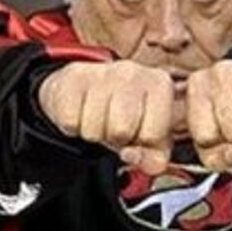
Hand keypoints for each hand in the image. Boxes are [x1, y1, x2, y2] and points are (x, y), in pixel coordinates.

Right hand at [38, 61, 173, 174]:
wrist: (86, 88)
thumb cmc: (124, 113)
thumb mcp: (149, 137)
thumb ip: (155, 158)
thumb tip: (134, 157)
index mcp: (160, 86)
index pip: (152, 135)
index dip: (141, 142)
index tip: (137, 130)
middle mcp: (133, 72)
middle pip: (121, 131)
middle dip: (115, 138)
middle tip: (114, 125)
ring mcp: (102, 72)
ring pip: (94, 129)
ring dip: (94, 133)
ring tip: (98, 118)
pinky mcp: (74, 77)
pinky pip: (71, 121)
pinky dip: (73, 125)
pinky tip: (82, 111)